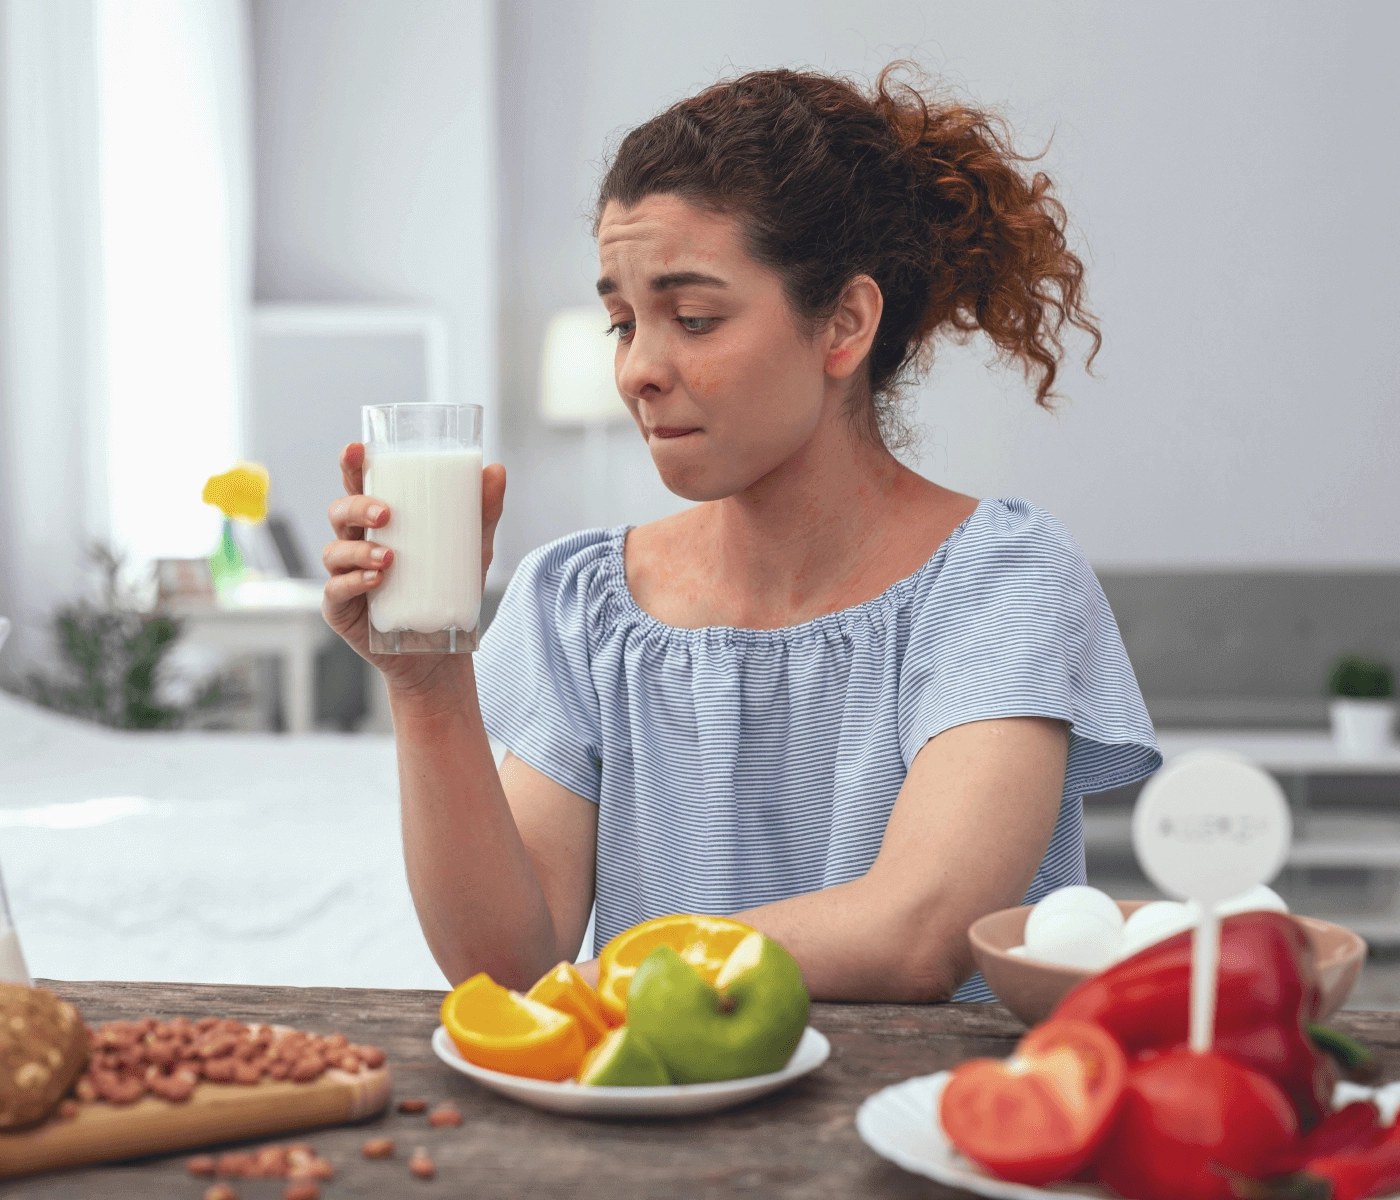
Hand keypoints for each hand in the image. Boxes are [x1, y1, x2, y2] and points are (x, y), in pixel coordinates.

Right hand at [321, 442, 506, 696]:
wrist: (440, 651)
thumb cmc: (447, 592)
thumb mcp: (472, 550)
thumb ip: (482, 512)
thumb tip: (496, 470)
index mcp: (379, 525)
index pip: (358, 487)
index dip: (352, 466)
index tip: (356, 449)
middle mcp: (356, 545)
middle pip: (339, 513)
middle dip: (356, 507)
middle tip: (386, 514)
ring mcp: (344, 577)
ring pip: (335, 551)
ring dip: (358, 550)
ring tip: (389, 558)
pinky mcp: (341, 610)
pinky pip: (335, 590)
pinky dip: (353, 582)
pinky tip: (376, 581)